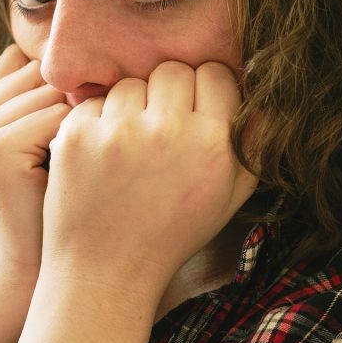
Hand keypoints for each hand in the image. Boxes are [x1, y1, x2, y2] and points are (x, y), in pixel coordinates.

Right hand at [0, 45, 70, 287]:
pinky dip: (81, 138)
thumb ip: (39, 111)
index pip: (21, 62)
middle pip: (38, 71)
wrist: (25, 281)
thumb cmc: (45, 217)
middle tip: (98, 135)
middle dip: (74, 95)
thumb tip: (87, 64)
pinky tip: (86, 170)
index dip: (59, 81)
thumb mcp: (34, 158)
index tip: (88, 113)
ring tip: (92, 156)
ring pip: (51, 90)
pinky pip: (58, 115)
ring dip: (82, 118)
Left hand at [41, 61, 257, 295]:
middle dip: (168, 93)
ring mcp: (119, 132)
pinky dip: (98, 122)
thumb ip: (252, 143)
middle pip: (173, 70)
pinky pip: (94, 101)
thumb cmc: (172, 234)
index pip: (216, 73)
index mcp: (213, 145)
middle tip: (160, 127)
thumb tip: (264, 91)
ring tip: (129, 146)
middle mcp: (169, 132)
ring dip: (131, 106)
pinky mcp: (77, 135)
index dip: (206, 89)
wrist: (106, 272)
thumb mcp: (230, 197)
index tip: (195, 111)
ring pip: (131, 82)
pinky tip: (102, 155)